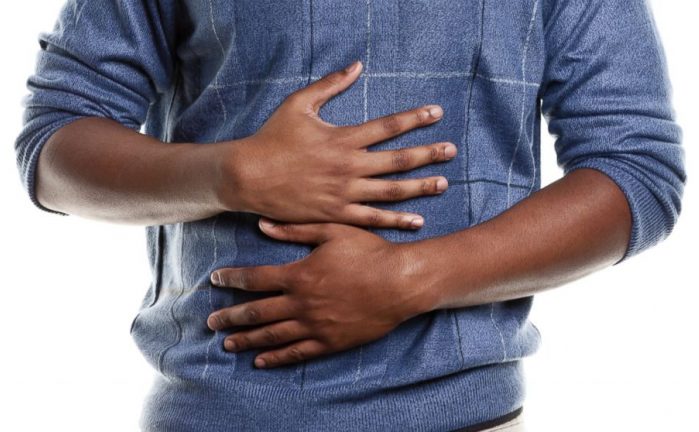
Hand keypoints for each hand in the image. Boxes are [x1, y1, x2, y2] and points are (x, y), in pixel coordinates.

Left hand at [206, 217, 432, 367]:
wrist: (401, 282)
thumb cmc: (370, 252)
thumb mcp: (333, 231)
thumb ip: (296, 229)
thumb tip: (263, 224)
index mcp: (299, 274)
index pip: (255, 278)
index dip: (232, 279)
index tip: (214, 280)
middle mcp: (301, 302)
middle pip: (256, 312)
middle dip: (230, 316)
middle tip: (211, 322)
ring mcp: (315, 325)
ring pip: (272, 335)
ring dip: (247, 339)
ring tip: (227, 343)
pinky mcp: (330, 342)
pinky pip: (297, 353)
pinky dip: (276, 358)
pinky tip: (260, 361)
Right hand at [221, 60, 456, 229]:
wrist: (247, 176)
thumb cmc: (271, 138)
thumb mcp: (298, 103)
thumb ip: (330, 85)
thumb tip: (356, 65)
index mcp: (342, 138)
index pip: (388, 126)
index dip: (415, 118)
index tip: (437, 113)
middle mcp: (348, 166)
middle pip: (397, 161)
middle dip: (428, 154)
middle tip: (451, 151)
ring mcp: (343, 193)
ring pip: (391, 191)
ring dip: (420, 187)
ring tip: (443, 184)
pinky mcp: (335, 214)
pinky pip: (372, 219)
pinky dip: (396, 220)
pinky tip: (417, 220)